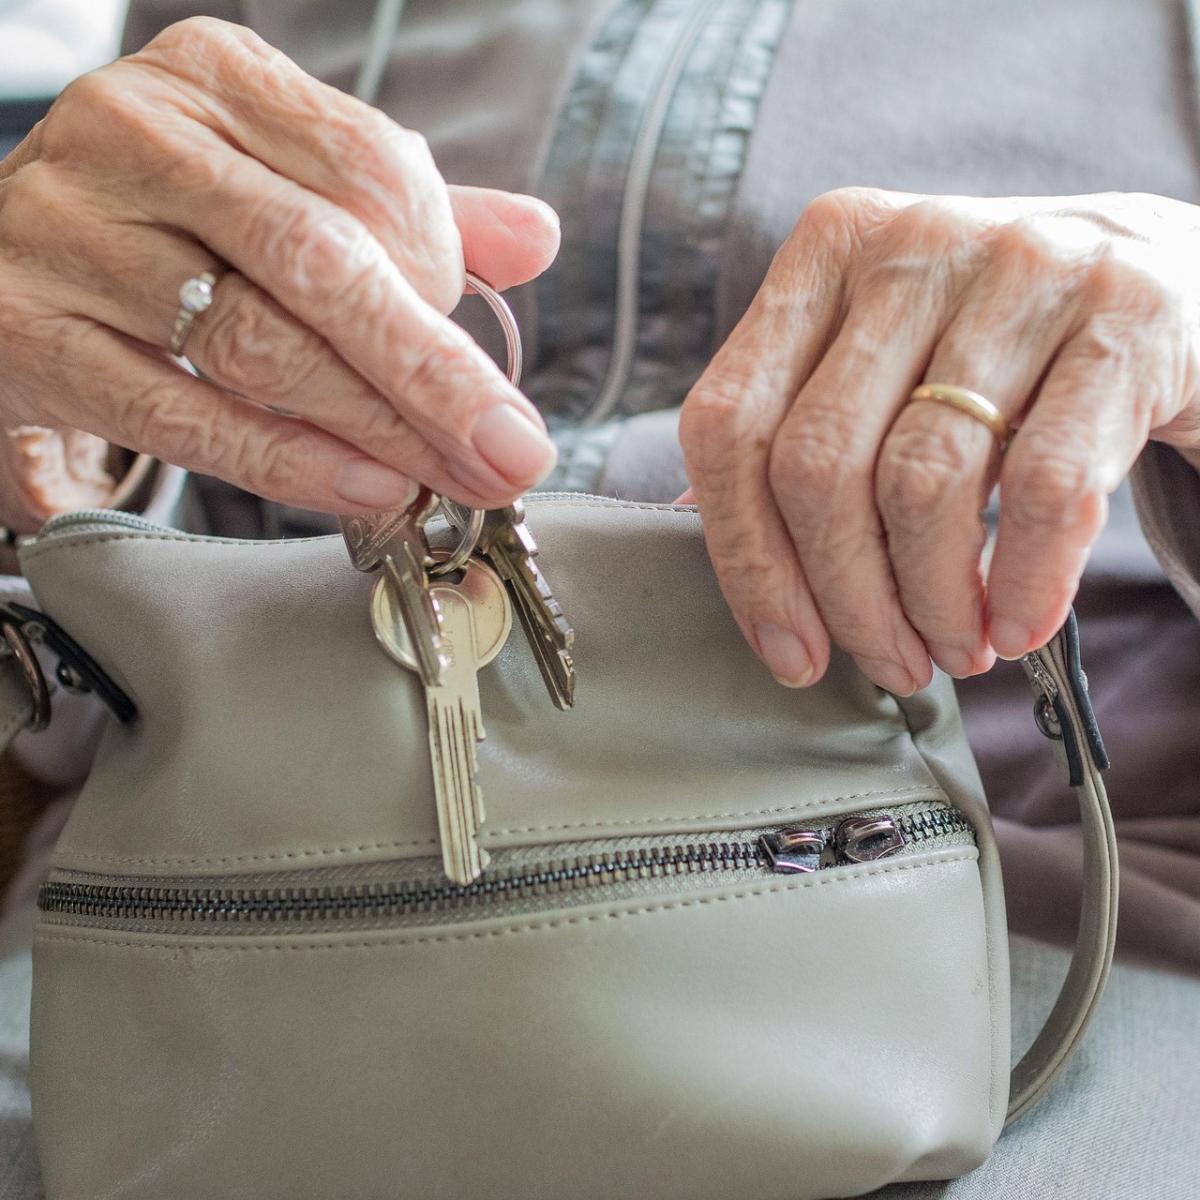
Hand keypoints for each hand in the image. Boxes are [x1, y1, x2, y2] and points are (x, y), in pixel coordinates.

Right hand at [0, 17, 560, 529]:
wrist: (7, 259)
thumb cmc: (174, 225)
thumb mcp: (291, 187)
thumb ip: (411, 212)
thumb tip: (536, 237)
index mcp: (218, 81)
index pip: (368, 165)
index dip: (442, 268)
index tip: (484, 350)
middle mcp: (138, 136)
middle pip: (321, 262)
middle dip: (435, 371)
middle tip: (512, 448)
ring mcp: (72, 234)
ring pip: (257, 343)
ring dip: (378, 427)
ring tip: (453, 476)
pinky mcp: (33, 335)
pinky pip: (182, 412)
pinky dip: (288, 458)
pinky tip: (366, 485)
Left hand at [679, 188, 1199, 692]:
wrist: (1175, 282)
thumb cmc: (997, 349)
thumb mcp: (882, 361)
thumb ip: (791, 427)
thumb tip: (689, 523)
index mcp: (825, 253)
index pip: (733, 424)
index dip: (746, 559)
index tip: (787, 647)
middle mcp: (911, 246)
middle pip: (819, 465)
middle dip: (845, 598)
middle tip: (886, 661)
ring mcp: (1022, 268)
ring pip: (923, 481)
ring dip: (931, 602)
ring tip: (953, 648)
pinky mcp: (1125, 316)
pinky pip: (1048, 486)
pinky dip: (1024, 582)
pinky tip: (1016, 625)